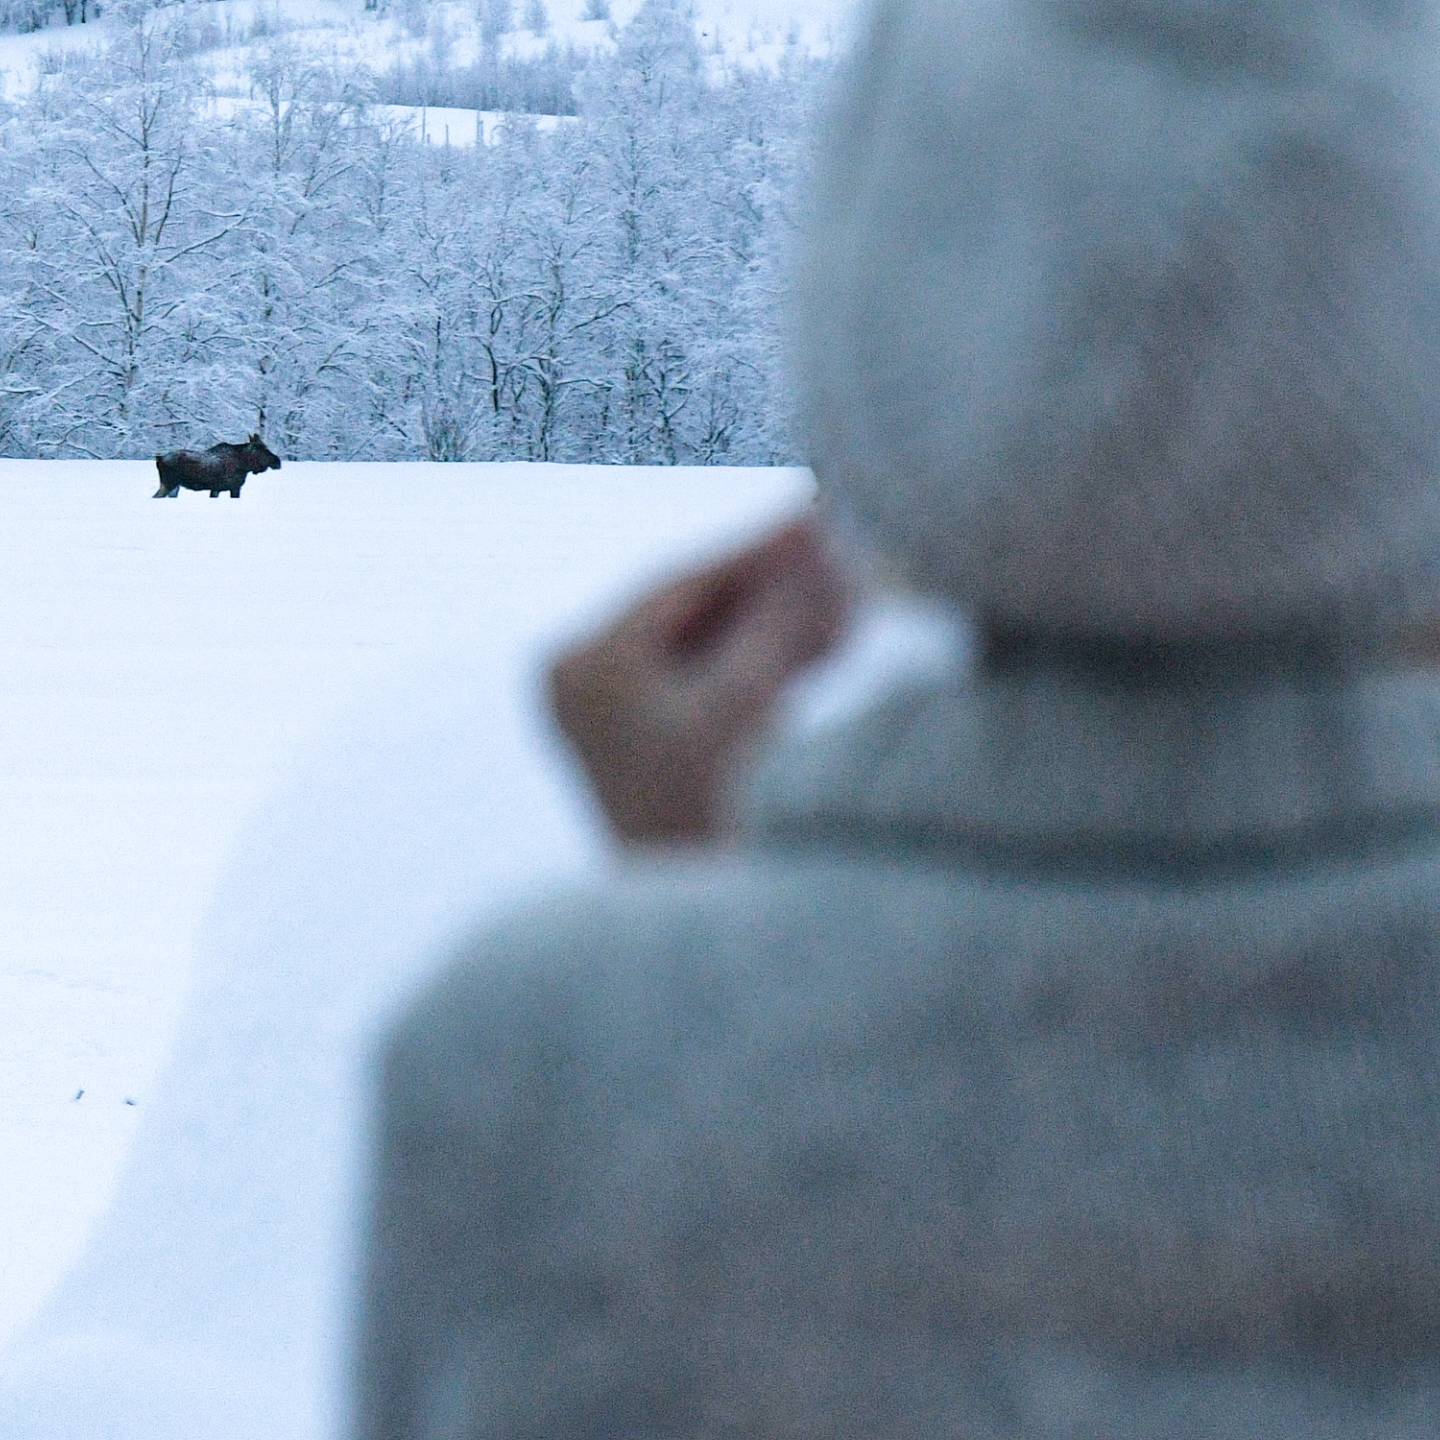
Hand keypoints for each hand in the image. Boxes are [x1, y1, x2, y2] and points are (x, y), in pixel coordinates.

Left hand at [547, 513, 853, 849]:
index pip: (681, 582)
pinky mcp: (650, 743)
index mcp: (582, 666)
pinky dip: (771, 662)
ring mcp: (613, 713)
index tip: (819, 509)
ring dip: (786, 622)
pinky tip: (834, 639)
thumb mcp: (746, 704)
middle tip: (848, 542)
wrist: (692, 929)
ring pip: (716, 644)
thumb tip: (816, 529)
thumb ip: (777, 615)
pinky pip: (717, 681)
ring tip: (858, 593)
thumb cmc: (707, 821)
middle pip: (699, 609)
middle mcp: (583, 682)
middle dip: (779, 584)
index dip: (758, 545)